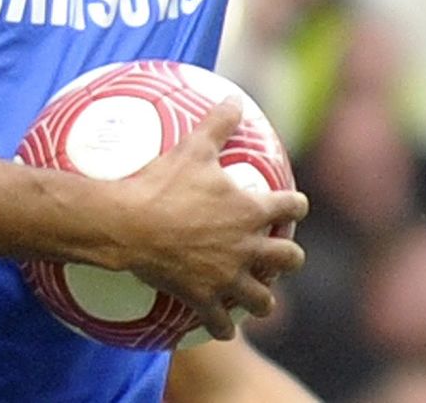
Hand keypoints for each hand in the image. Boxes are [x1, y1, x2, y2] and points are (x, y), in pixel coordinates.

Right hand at [105, 100, 307, 339]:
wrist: (129, 225)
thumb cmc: (162, 183)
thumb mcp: (193, 146)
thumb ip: (218, 123)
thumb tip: (233, 96)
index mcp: (251, 210)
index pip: (291, 207)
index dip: (296, 206)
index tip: (295, 206)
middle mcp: (247, 247)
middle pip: (288, 258)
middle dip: (289, 257)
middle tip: (282, 256)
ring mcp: (227, 277)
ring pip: (262, 300)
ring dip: (263, 299)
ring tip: (259, 299)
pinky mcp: (203, 299)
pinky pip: (221, 323)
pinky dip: (223, 327)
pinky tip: (222, 330)